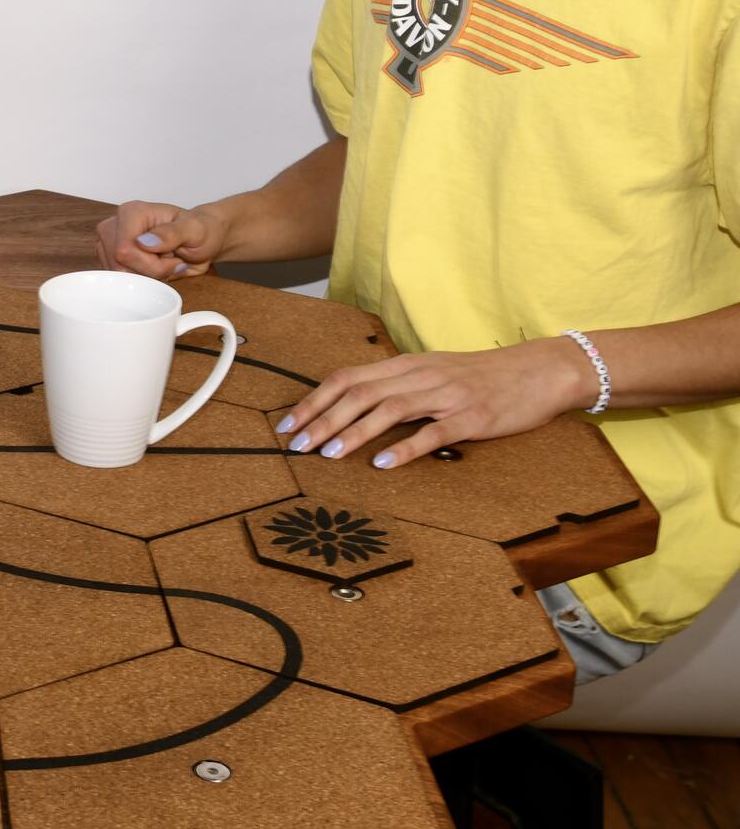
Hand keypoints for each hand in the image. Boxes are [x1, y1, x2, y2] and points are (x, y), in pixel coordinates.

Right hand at [96, 201, 231, 279]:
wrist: (202, 240)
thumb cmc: (200, 231)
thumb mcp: (195, 230)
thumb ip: (172, 234)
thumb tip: (144, 242)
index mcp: (131, 212)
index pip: (124, 250)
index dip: (151, 264)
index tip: (174, 259)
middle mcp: (115, 226)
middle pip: (120, 265)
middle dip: (150, 272)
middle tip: (171, 260)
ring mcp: (111, 244)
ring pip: (121, 276)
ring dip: (147, 277)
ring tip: (164, 262)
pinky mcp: (113, 259)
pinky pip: (124, 282)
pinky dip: (143, 281)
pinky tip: (155, 268)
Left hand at [275, 337, 597, 466]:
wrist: (539, 370)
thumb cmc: (481, 375)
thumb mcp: (432, 371)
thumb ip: (396, 385)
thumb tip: (353, 405)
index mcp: (405, 365)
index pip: (347, 378)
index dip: (314, 400)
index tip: (288, 422)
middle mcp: (419, 375)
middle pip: (359, 393)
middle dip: (322, 419)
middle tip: (295, 444)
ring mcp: (445, 395)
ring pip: (388, 409)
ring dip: (353, 432)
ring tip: (328, 453)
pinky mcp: (471, 417)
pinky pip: (432, 432)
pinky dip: (404, 448)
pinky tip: (382, 463)